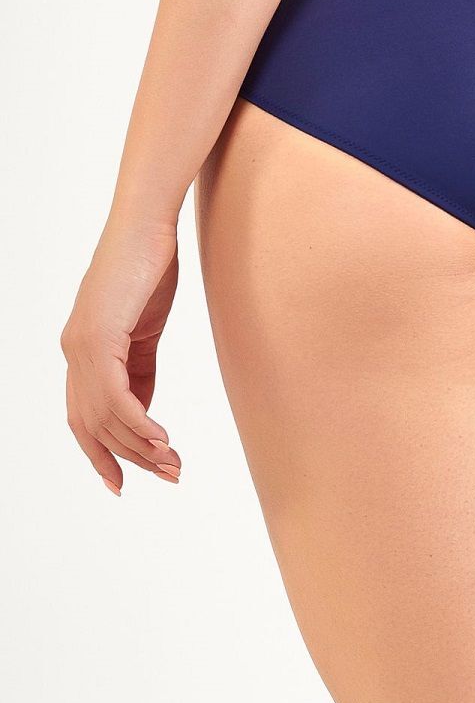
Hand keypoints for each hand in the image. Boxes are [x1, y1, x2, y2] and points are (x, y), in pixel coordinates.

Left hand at [61, 218, 181, 494]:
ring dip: (141, 446)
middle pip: (93, 426)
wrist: (147, 222)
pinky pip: (115, 396)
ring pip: (105, 417)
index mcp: (81, 349)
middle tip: (170, 474)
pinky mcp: (99, 337)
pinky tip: (161, 438)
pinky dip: (138, 423)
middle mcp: (73, 351)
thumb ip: (138, 366)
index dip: (101, 453)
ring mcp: (82, 346)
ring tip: (174, 463)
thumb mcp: (144, 327)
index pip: (82, 417)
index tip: (125, 480)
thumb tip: (142, 406)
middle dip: (130, 457)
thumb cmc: (149, 264)